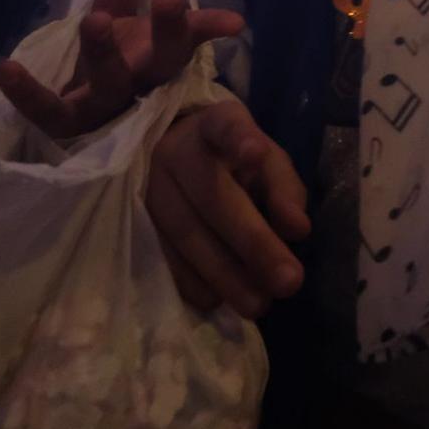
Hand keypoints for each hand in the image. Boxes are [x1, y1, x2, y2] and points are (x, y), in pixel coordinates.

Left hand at [0, 0, 244, 138]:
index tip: (233, 21)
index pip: (187, 38)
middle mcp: (138, 82)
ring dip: (105, 50)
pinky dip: (27, 93)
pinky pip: (47, 110)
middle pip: (159, 60)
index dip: (206, 26)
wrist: (75, 115)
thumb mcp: (117, 12)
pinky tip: (6, 67)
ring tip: (96, 18)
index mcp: (158, 56)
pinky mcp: (64, 123)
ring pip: (110, 82)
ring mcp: (103, 105)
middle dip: (169, 30)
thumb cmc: (108, 61)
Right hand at [146, 99, 310, 317]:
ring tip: (259, 303)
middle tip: (289, 281)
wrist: (171, 159)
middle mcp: (175, 152)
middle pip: (212, 196)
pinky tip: (218, 300)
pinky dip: (192, 281)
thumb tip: (297, 230)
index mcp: (214, 125)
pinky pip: (161, 255)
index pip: (225, 125)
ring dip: (224, 273)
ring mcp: (146, 186)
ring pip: (184, 232)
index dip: (238, 138)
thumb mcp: (265, 162)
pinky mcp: (130, 220)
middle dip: (253, 242)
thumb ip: (284, 189)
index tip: (255, 152)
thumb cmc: (230, 162)